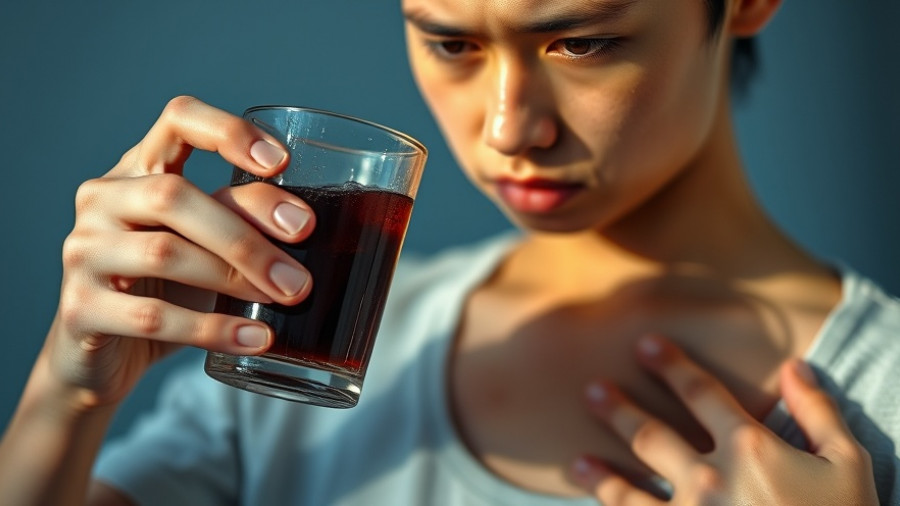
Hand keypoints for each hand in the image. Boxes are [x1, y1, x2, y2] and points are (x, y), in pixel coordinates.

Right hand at [45, 96, 314, 408]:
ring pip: (164, 252)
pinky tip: (255, 337)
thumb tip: (302, 223)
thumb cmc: (166, 289)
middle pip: (174, 195)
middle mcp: (103, 199)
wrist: (105, 357)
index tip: (281, 164)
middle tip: (299, 275)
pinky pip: (153, 314)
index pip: (179, 120)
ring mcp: (83, 252)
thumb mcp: (207, 246)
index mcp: (139, 170)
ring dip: (234, 278)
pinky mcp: (80, 308)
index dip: (229, 131)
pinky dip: (213, 328)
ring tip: (285, 299)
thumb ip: (242, 221)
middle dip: (246, 236)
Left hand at [571, 335, 878, 504]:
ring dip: (600, 475)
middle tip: (591, 391)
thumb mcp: (848, 465)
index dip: (671, 364)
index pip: (700, 392)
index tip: (644, 345)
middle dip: (617, 410)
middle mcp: (710, 479)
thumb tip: (795, 367)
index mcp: (748, 448)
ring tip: (576, 463)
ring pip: (628, 491)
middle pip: (650, 435)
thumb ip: (819, 412)